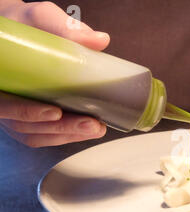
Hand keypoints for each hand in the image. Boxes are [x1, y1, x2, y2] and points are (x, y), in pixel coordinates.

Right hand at [0, 1, 108, 146]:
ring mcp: (11, 109)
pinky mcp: (25, 118)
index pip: (2, 102)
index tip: (54, 112)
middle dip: (60, 127)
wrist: (21, 32)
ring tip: (95, 128)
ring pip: (32, 133)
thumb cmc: (27, 26)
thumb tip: (100, 40)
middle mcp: (0, 96)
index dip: (26, 111)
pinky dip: (64, 135)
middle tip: (90, 124)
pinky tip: (87, 131)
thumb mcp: (40, 19)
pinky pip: (40, 134)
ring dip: (66, 133)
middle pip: (22, 123)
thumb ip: (64, 28)